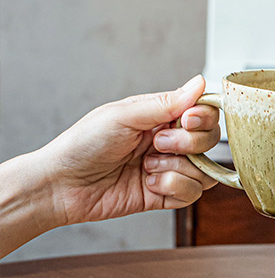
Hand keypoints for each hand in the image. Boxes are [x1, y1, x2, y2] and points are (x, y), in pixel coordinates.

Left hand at [41, 75, 219, 224]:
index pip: (204, 113)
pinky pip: (192, 193)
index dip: (203, 117)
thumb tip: (199, 83)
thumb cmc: (83, 144)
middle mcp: (169, 141)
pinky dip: (173, 187)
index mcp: (161, 116)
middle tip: (156, 144)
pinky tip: (149, 184)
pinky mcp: (166, 194)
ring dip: (177, 168)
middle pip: (210, 141)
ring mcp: (169, 169)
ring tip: (147, 167)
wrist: (62, 185)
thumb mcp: (124, 116)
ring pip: (205, 170)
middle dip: (187, 144)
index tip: (186, 120)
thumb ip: (165, 102)